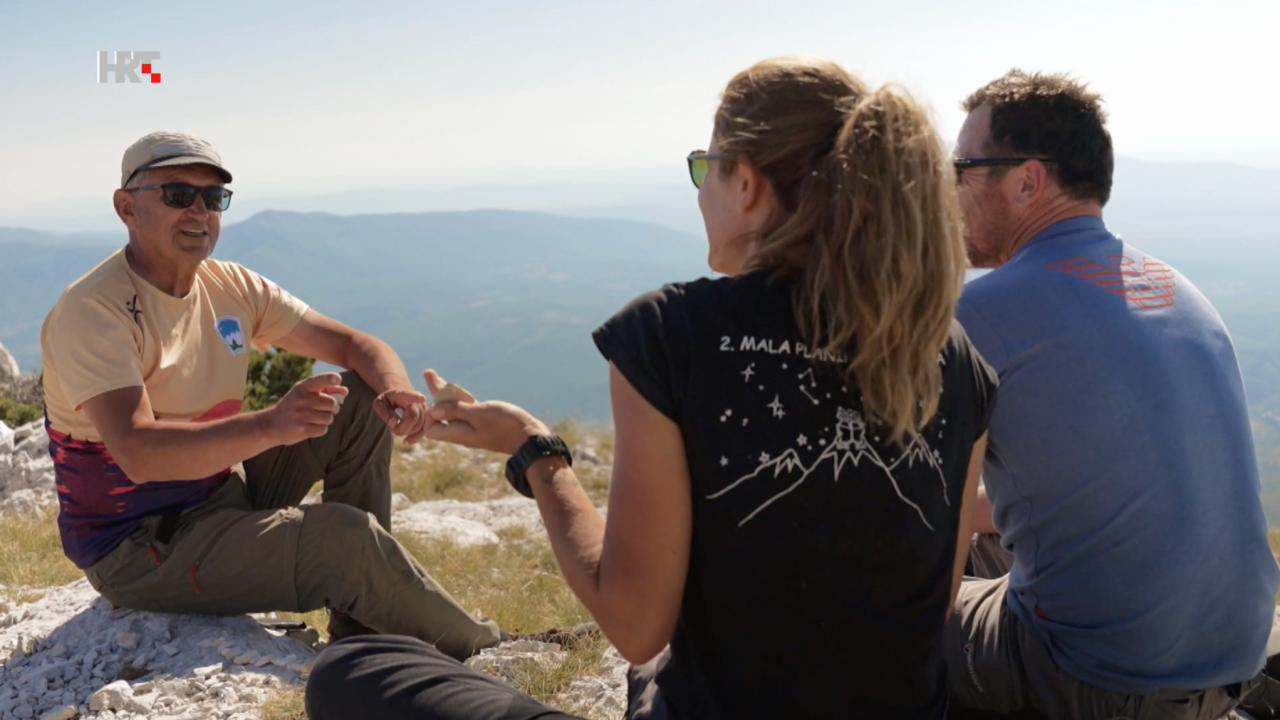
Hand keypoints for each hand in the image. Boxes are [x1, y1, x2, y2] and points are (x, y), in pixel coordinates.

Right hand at [265, 373, 348, 445]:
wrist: (271, 424)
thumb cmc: (294, 406)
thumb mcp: (304, 393)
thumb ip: (325, 390)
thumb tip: (345, 391)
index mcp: (302, 387)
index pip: (320, 380)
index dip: (331, 379)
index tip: (337, 380)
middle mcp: (302, 399)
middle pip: (332, 403)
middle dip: (333, 408)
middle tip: (327, 409)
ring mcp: (301, 415)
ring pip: (329, 418)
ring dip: (327, 419)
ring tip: (316, 418)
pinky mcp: (302, 429)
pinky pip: (323, 429)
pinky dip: (321, 429)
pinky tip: (311, 426)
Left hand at [373, 387, 428, 442]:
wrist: (399, 397)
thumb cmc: (388, 400)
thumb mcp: (380, 403)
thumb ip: (385, 412)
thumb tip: (393, 424)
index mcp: (403, 395)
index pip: (410, 395)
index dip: (416, 397)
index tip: (422, 398)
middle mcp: (417, 402)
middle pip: (413, 418)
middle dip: (401, 428)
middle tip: (392, 430)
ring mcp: (424, 411)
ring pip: (418, 427)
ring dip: (406, 432)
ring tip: (396, 431)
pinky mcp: (426, 419)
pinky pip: (423, 432)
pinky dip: (414, 438)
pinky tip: (405, 441)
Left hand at [422, 371, 548, 454]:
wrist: (529, 438)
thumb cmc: (505, 425)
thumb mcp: (478, 414)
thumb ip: (455, 410)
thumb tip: (432, 410)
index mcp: (459, 433)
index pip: (432, 428)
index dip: (429, 414)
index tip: (434, 399)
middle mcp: (464, 432)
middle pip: (442, 415)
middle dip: (435, 394)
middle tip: (429, 372)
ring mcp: (474, 428)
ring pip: (454, 411)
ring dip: (446, 395)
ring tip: (436, 376)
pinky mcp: (485, 423)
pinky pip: (467, 411)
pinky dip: (461, 400)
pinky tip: (458, 391)